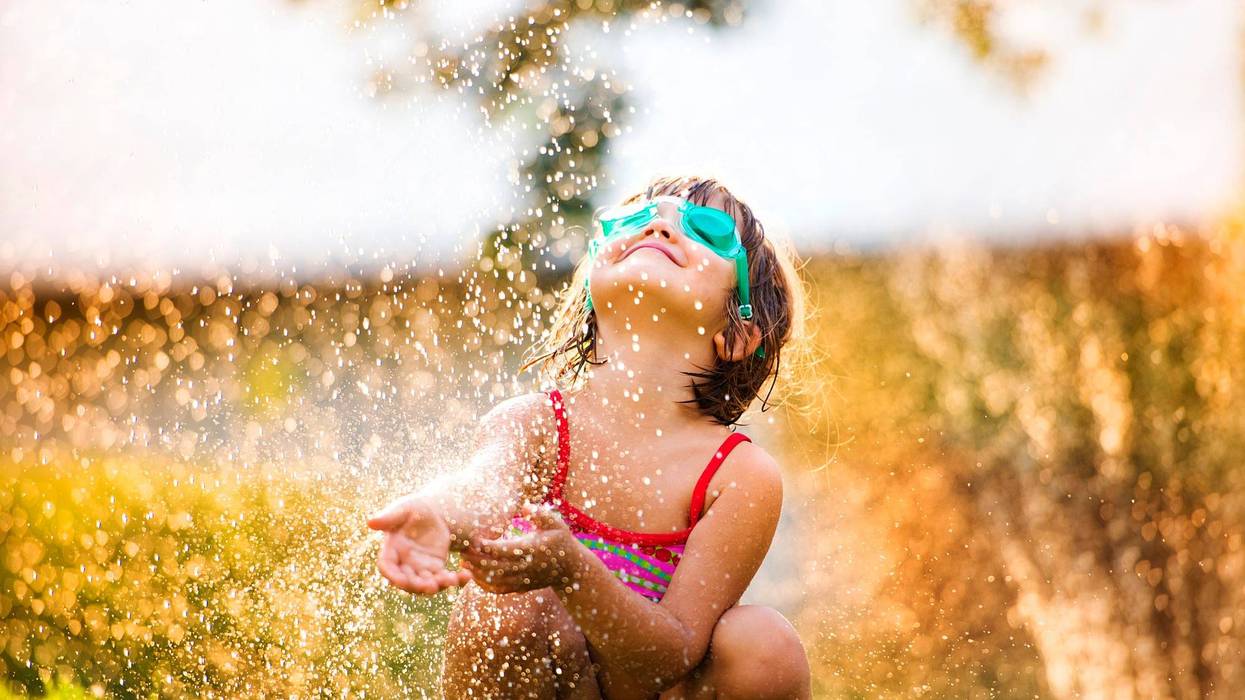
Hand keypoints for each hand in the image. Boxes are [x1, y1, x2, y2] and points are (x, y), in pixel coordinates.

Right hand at [367, 495, 472, 594]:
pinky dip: (455, 580)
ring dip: (438, 585)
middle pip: (407, 580)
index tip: (401, 581)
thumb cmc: (414, 507)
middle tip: (431, 587)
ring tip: (452, 581)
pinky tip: (466, 576)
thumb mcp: (402, 508)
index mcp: (391, 549)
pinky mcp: (435, 568)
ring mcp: (419, 567)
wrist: (433, 511)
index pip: (387, 566)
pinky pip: (443, 578)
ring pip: (426, 583)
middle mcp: (403, 562)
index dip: (392, 575)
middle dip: (418, 585)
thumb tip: (370, 522)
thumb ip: (388, 517)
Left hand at [462, 504, 579, 594]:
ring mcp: (522, 579)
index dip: (486, 546)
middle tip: (462, 551)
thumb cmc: (561, 541)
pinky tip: (474, 577)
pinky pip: (499, 590)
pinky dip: (484, 586)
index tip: (474, 539)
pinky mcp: (520, 587)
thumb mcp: (557, 523)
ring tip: (464, 563)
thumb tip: (525, 506)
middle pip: (494, 567)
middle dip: (476, 560)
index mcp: (531, 550)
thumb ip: (541, 514)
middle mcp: (525, 567)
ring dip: (477, 573)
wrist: (571, 569)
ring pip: (494, 581)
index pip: (504, 550)